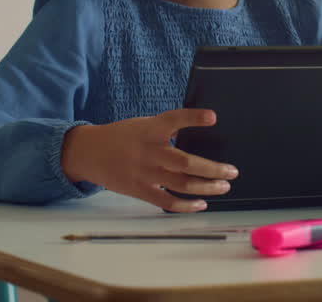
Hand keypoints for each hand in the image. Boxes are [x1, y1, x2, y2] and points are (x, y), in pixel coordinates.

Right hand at [60, 108, 237, 211]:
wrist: (90, 152)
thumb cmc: (124, 137)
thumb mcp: (144, 125)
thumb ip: (167, 130)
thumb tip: (200, 137)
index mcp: (150, 129)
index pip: (174, 119)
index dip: (193, 118)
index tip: (213, 117)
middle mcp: (149, 151)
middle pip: (185, 162)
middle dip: (212, 169)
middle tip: (232, 171)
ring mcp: (144, 173)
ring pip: (181, 184)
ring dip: (206, 187)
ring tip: (224, 186)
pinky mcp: (140, 190)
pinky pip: (167, 202)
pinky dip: (186, 205)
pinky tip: (202, 203)